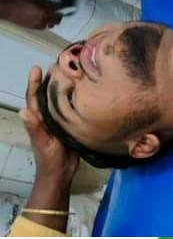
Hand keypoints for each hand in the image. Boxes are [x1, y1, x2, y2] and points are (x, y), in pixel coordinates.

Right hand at [1, 0, 62, 28]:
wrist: (8, 10)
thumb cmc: (21, 2)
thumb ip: (46, 2)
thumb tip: (55, 4)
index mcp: (44, 13)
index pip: (58, 14)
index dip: (61, 11)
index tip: (62, 8)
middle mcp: (43, 21)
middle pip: (56, 21)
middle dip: (58, 17)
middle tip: (57, 13)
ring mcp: (38, 25)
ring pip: (50, 26)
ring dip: (51, 21)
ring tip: (49, 16)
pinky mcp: (33, 28)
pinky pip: (43, 27)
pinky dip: (45, 24)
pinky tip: (42, 19)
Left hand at [20, 66, 78, 186]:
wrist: (61, 173)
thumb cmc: (49, 159)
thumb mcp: (42, 142)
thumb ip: (35, 127)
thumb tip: (23, 110)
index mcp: (39, 119)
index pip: (34, 98)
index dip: (34, 83)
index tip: (37, 68)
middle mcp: (48, 118)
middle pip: (47, 96)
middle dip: (49, 80)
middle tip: (57, 65)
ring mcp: (59, 122)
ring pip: (59, 102)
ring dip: (62, 88)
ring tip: (70, 75)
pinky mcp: (71, 127)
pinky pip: (72, 110)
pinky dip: (75, 101)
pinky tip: (83, 95)